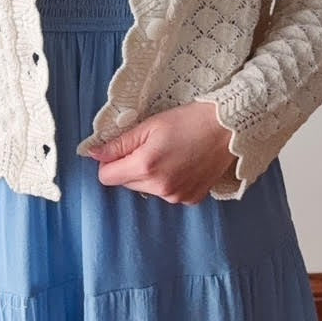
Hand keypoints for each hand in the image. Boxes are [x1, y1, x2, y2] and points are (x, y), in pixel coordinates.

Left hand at [84, 100, 238, 204]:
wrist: (227, 129)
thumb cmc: (189, 121)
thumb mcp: (149, 125)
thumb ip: (118, 143)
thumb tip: (93, 154)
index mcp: (145, 167)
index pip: (107, 177)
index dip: (110, 162)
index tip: (122, 149)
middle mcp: (160, 188)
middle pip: (126, 184)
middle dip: (131, 167)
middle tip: (151, 147)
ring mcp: (176, 197)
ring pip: (147, 190)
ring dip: (150, 176)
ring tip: (170, 154)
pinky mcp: (191, 200)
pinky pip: (167, 194)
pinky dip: (169, 182)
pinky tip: (183, 164)